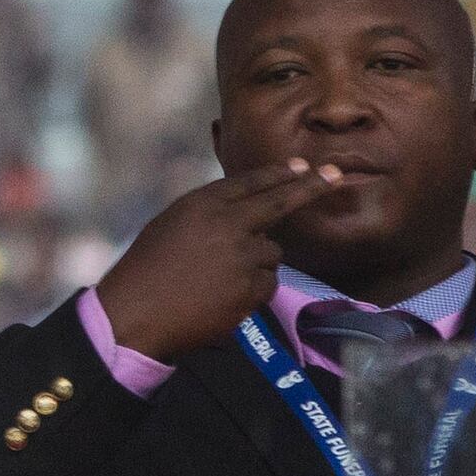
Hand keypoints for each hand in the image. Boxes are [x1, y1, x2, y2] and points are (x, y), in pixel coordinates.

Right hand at [93, 159, 350, 360]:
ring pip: (271, 253)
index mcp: (202, 204)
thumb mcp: (171, 225)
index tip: (303, 165)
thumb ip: (210, 217)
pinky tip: (225, 296)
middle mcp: (228, 223)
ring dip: (257, 262)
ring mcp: (244, 255)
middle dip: (311, 187)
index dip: (278, 173)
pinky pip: (267, 283)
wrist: (139, 309)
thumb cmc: (146, 267)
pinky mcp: (252, 287)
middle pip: (279, 203)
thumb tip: (246, 220)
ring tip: (220, 277)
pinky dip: (253, 288)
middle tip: (336, 174)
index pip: (249, 182)